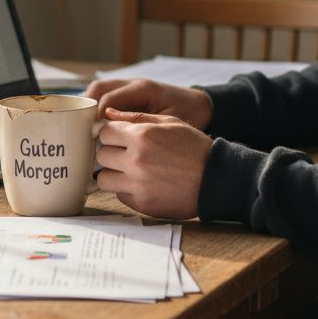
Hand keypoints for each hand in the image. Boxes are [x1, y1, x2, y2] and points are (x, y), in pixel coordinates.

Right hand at [84, 79, 213, 129]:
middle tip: (80, 129)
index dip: (96, 117)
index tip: (91, 136)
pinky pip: (106, 94)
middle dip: (86, 107)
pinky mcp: (128, 92)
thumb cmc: (189, 113)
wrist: (201, 105)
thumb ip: (144, 125)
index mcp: (142, 89)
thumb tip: (116, 135)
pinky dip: (96, 106)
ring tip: (81, 126)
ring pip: (99, 89)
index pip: (109, 99)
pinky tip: (93, 123)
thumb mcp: (169, 121)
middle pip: (99, 88)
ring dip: (88, 105)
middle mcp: (133, 83)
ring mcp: (129, 85)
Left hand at [94, 108, 213, 218]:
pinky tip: (144, 184)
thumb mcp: (170, 122)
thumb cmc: (194, 147)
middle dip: (112, 153)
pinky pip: (119, 195)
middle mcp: (136, 161)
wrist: (217, 179)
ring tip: (131, 171)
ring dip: (114, 174)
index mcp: (141, 136)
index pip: (104, 132)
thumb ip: (136, 118)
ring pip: (103, 179)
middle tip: (128, 154)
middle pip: (101, 155)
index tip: (120, 137)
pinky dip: (127, 190)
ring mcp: (137, 185)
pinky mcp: (141, 204)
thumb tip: (108, 114)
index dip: (112, 134)